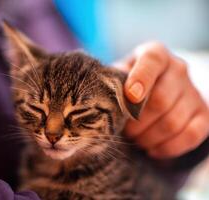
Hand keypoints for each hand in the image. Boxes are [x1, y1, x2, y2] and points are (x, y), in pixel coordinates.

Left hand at [116, 42, 208, 158]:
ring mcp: (193, 91)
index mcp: (155, 54)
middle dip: (137, 122)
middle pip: (161, 99)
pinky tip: (152, 149)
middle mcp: (178, 68)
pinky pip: (191, 135)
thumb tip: (104, 101)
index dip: (141, 78)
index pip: (152, 60)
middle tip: (124, 130)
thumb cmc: (127, 83)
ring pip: (173, 121)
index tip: (130, 96)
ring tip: (136, 140)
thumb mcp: (118, 77)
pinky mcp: (203, 113)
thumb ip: (113, 83)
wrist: (154, 92)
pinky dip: (169, 147)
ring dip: (149, 137)